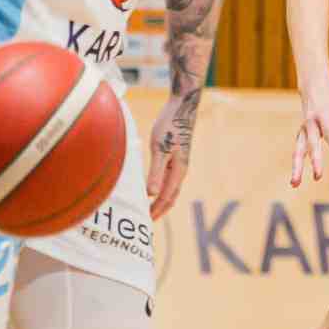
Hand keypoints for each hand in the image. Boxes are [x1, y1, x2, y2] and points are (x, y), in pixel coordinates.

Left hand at [147, 90, 199, 218]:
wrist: (183, 107)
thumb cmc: (170, 126)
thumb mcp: (159, 149)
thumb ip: (155, 172)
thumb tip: (150, 194)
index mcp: (178, 170)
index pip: (166, 197)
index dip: (156, 210)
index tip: (145, 220)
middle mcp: (181, 169)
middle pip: (171, 196)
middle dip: (160, 209)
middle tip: (147, 220)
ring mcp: (179, 163)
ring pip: (171, 188)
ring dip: (161, 200)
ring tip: (150, 208)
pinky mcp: (176, 156)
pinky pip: (169, 178)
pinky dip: (161, 188)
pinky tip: (153, 186)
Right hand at [291, 76, 328, 187]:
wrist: (313, 86)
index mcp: (322, 114)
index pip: (328, 130)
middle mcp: (310, 123)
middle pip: (311, 143)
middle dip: (314, 160)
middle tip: (318, 176)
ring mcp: (304, 129)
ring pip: (298, 150)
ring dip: (296, 167)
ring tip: (295, 184)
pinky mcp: (301, 134)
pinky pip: (298, 150)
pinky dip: (296, 164)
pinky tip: (296, 180)